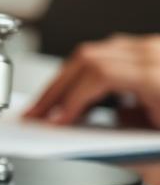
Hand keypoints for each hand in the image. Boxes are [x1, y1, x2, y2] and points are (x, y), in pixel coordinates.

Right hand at [24, 35, 159, 127]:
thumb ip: (123, 137)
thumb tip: (80, 133)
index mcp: (158, 75)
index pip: (101, 75)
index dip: (71, 98)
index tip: (56, 121)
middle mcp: (153, 53)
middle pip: (89, 60)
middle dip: (56, 90)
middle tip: (36, 113)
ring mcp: (150, 47)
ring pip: (91, 54)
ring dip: (65, 80)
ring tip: (48, 105)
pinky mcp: (147, 50)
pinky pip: (105, 53)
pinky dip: (83, 74)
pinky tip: (73, 94)